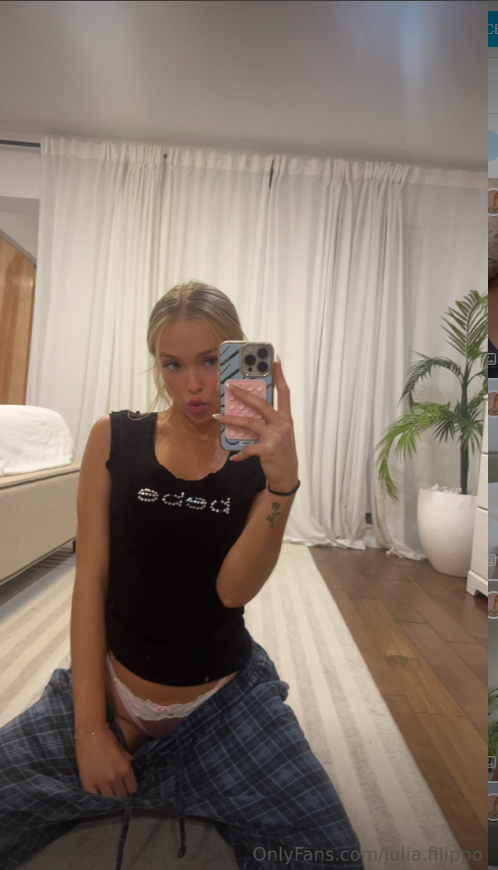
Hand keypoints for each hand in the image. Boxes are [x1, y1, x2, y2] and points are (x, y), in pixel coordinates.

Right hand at [75, 725, 137, 797]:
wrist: (90, 734)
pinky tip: (97, 791)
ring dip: (109, 796)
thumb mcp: (122, 749)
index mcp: (125, 769)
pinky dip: (97, 795)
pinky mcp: (88, 783)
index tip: (126, 787)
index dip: (130, 789)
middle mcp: (115, 778)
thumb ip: (127, 760)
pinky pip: (94, 797)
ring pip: (109, 799)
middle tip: (117, 790)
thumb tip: (130, 766)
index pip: (132, 789)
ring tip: (107, 791)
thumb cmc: (107, 738)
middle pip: (122, 796)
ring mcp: (101, 782)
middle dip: (121, 794)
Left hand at [215, 358, 298, 490]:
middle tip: (230, 386)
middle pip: (261, 404)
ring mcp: (275, 437)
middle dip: (244, 394)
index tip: (275, 361)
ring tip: (218, 416)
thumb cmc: (281, 453)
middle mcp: (282, 425)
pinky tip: (234, 457)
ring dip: (231, 419)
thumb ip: (269, 421)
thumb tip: (249, 410)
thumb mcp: (280, 434)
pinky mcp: (267, 450)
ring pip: (249, 423)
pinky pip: (248, 449)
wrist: (287, 476)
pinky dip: (239, 453)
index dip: (280, 376)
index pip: (285, 393)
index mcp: (286, 418)